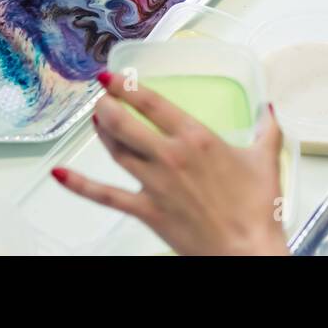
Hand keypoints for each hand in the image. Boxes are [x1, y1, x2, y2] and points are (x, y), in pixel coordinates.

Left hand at [53, 72, 288, 255]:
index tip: (110, 75)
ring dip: (102, 132)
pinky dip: (79, 184)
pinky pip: (106, 195)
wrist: (247, 251)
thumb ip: (267, 129)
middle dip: (107, 105)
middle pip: (125, 123)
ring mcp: (154, 184)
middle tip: (100, 96)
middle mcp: (170, 156)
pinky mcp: (147, 211)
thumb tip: (268, 108)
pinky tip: (59, 173)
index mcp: (196, 138)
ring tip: (95, 119)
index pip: (152, 103)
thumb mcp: (266, 160)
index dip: (126, 86)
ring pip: (116, 150)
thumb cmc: (257, 210)